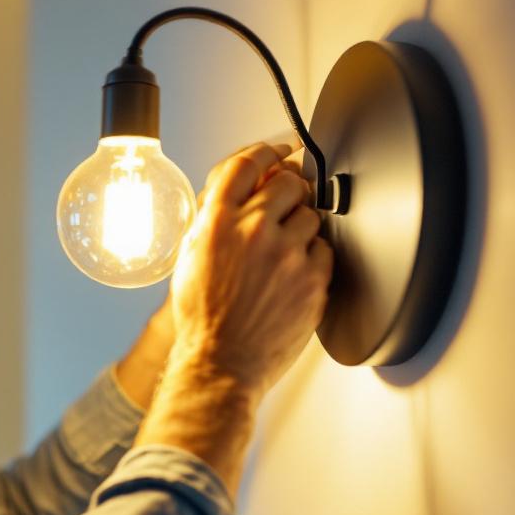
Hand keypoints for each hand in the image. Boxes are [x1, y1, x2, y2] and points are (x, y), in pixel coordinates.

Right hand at [112, 142, 316, 407]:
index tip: (276, 152)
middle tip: (285, 206)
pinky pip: (324, 249)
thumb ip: (213, 219)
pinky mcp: (313, 279)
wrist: (221, 361)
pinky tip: (292, 276)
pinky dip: (312, 257)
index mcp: (216, 223)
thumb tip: (236, 193)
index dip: (265, 152)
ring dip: (300, 227)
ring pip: (310, 215)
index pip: (246, 166)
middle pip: (288, 182)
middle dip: (289, 190)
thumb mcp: (191, 257)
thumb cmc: (203, 317)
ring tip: (282, 255)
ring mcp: (286, 255)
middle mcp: (252, 232)